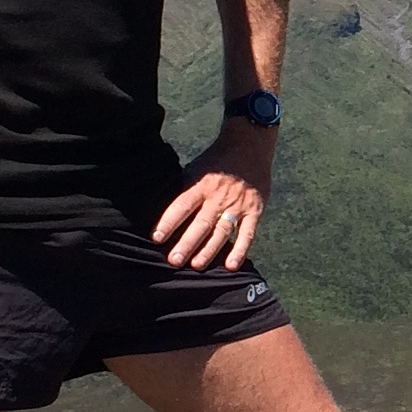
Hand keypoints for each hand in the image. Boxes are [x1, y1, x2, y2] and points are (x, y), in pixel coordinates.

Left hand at [154, 122, 274, 269]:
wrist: (250, 145)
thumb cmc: (217, 160)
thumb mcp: (196, 169)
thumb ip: (186, 189)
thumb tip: (164, 210)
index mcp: (202, 185)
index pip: (182, 206)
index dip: (168, 222)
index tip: (156, 238)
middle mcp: (219, 197)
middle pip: (201, 224)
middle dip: (187, 243)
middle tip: (174, 261)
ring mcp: (238, 205)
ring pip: (222, 232)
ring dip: (209, 250)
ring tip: (196, 265)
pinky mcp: (255, 210)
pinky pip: (248, 233)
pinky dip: (240, 250)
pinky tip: (230, 266)